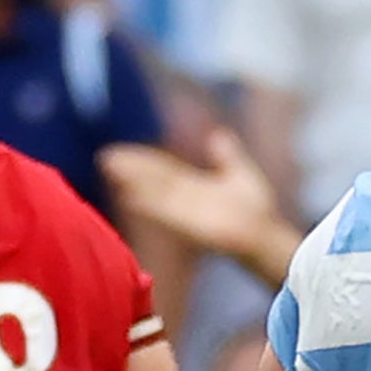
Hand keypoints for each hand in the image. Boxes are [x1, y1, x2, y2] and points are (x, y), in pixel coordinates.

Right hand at [101, 129, 298, 268]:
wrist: (265, 235)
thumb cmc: (256, 212)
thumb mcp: (240, 174)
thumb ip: (227, 155)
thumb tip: (218, 135)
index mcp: (195, 186)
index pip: (164, 169)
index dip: (143, 161)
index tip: (120, 153)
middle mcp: (186, 199)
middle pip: (154, 179)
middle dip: (131, 169)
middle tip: (106, 158)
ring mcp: (187, 212)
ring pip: (155, 192)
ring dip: (133, 181)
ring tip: (111, 170)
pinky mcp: (191, 226)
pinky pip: (165, 212)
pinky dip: (147, 205)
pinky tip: (129, 197)